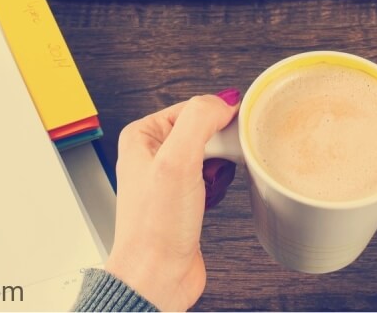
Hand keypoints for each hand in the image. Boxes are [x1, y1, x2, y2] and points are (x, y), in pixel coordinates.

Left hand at [103, 89, 240, 310]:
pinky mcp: (184, 199)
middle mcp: (152, 154)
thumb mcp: (177, 161)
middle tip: (226, 158)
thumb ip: (199, 120)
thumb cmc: (154, 228)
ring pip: (210, 153)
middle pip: (202, 128)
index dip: (216, 116)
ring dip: (222, 166)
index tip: (235, 127)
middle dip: (220, 144)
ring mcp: (168, 178)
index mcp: (141, 136)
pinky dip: (220, 185)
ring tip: (216, 181)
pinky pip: (212, 178)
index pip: (190, 106)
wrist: (157, 276)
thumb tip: (222, 101)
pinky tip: (215, 196)